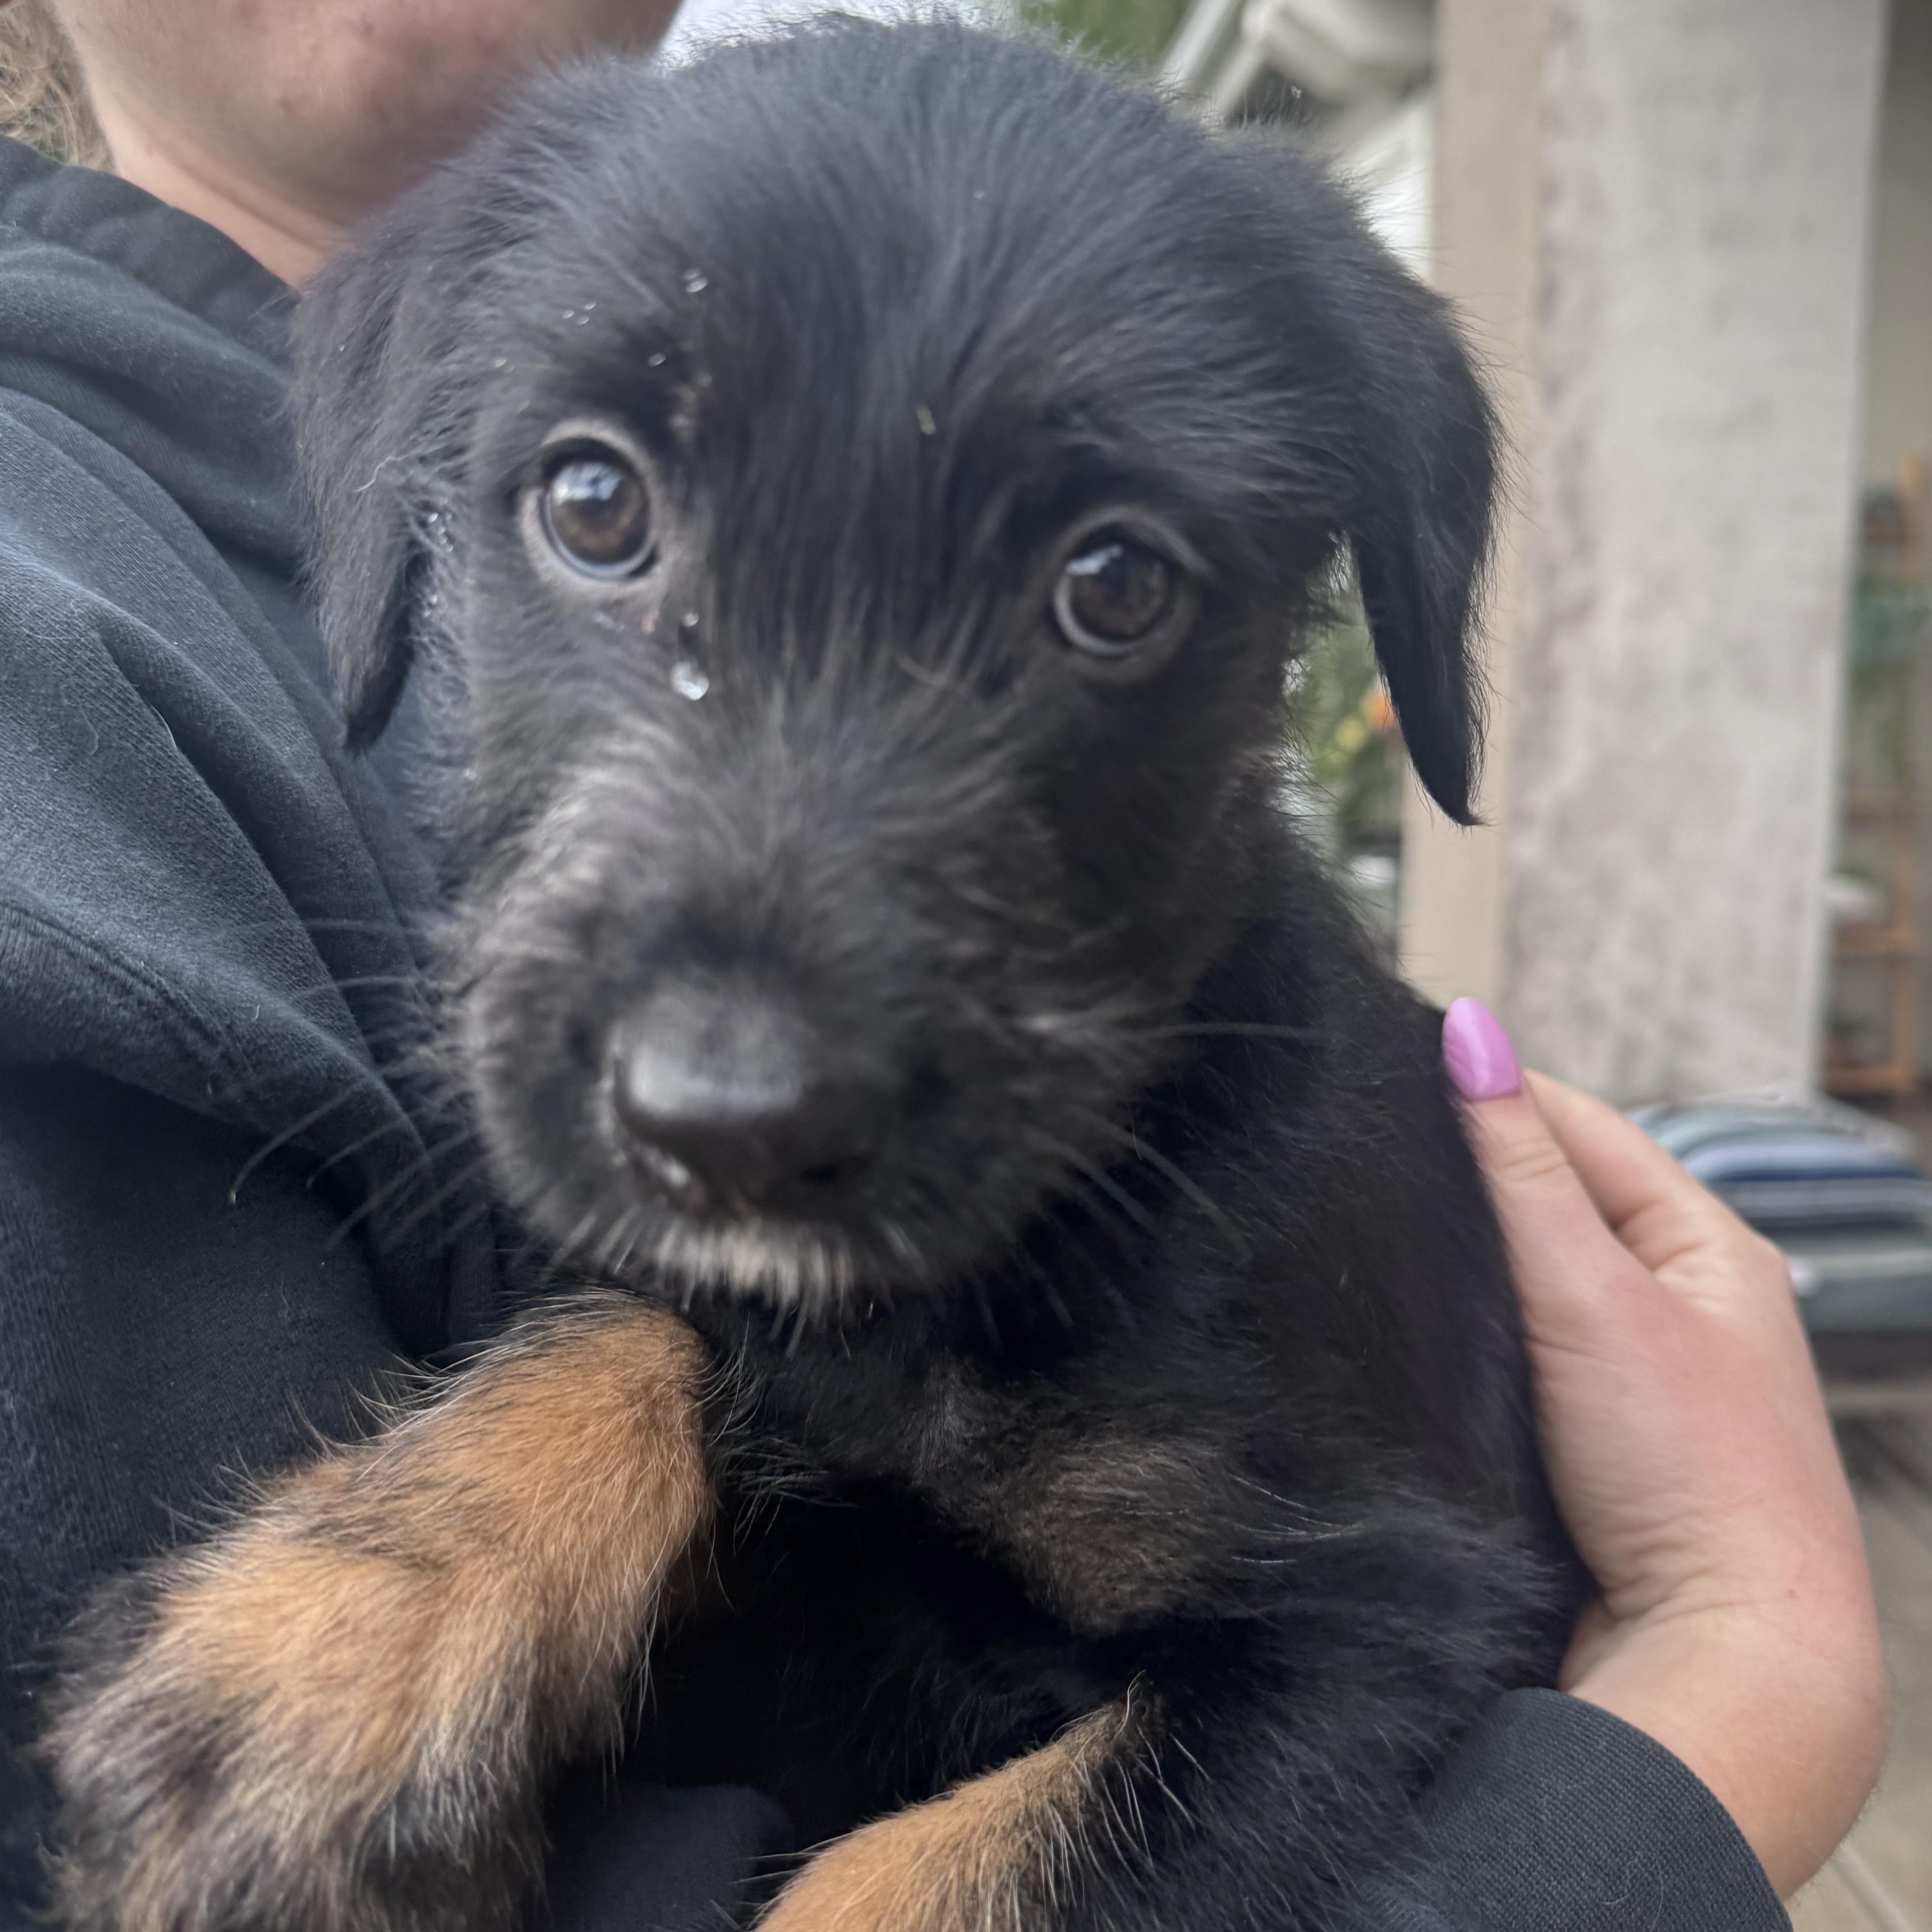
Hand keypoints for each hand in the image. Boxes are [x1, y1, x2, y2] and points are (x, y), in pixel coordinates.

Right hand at [1442, 999, 1888, 1897]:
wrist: (1721, 1661)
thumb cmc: (1689, 1474)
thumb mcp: (1592, 1293)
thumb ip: (1520, 1166)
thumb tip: (1469, 1030)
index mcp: (1710, 1245)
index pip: (1580, 1125)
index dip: (1490, 1096)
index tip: (1394, 1075)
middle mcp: (1683, 1302)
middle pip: (1554, 1204)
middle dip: (1472, 1184)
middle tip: (1372, 1163)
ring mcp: (1642, 1378)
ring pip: (1530, 1284)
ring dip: (1470, 1268)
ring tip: (1384, 1242)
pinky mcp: (1598, 1445)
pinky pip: (1522, 1357)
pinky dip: (1475, 1339)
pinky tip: (1424, 1336)